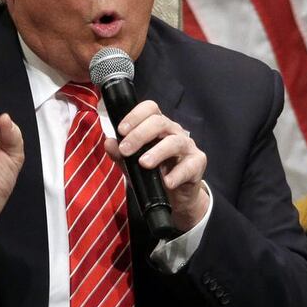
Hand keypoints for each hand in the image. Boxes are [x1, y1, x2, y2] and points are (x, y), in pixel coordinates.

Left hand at [105, 100, 208, 231]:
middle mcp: (174, 132)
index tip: (121, 130)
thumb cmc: (153, 174)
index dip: (135, 115)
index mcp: (158, 126)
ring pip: (175, 142)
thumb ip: (120, 154)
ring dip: (157, 152)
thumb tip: (108, 143)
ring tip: (144, 164)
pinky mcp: (198, 163)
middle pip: (160, 122)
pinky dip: (177, 174)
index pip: (150, 109)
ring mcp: (187, 146)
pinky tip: (167, 181)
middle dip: (140, 135)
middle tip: (126, 150)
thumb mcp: (132, 164)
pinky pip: (189, 166)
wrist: (174, 197)